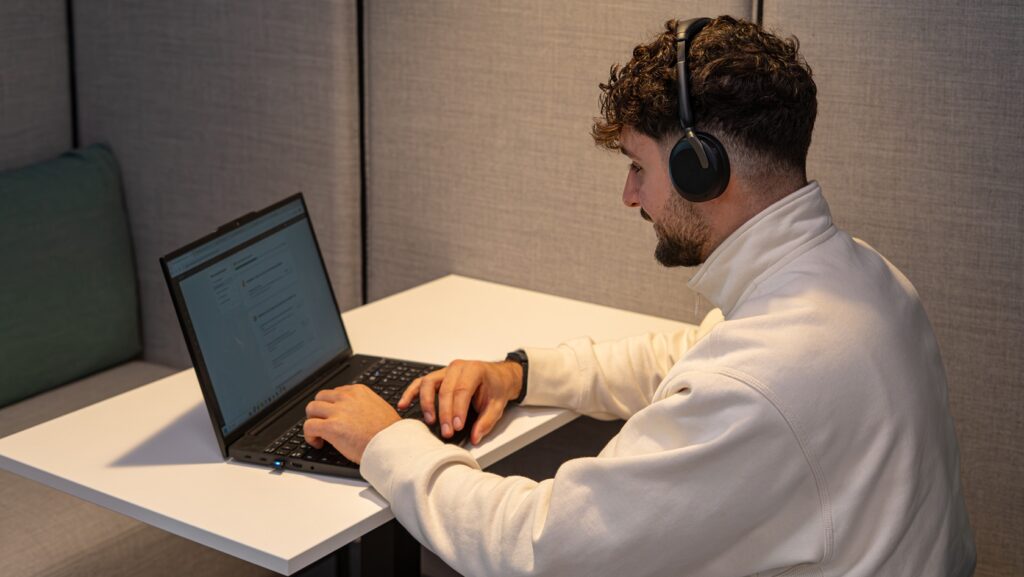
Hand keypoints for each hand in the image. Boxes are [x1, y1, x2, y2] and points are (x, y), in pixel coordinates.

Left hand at [304, 385, 400, 463]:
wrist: (391, 444)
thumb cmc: (389, 432)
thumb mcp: (378, 407)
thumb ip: (363, 405)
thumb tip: (354, 413)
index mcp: (358, 391)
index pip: (335, 392)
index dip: (332, 406)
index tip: (333, 416)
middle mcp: (346, 398)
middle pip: (320, 397)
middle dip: (320, 411)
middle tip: (324, 423)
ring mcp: (338, 411)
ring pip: (311, 409)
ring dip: (313, 421)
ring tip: (319, 434)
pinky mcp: (331, 427)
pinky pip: (308, 426)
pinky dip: (309, 436)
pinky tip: (318, 443)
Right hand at [397, 359, 521, 444]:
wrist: (498, 376)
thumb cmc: (496, 387)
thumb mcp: (498, 405)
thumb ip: (486, 422)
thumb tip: (475, 437)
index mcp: (475, 370)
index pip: (462, 390)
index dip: (458, 409)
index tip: (456, 426)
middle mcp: (458, 368)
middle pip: (445, 389)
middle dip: (444, 412)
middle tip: (446, 431)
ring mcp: (446, 371)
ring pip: (429, 383)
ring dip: (427, 403)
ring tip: (430, 420)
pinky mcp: (438, 377)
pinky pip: (421, 383)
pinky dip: (411, 393)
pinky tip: (404, 404)